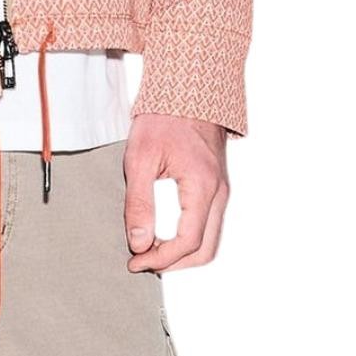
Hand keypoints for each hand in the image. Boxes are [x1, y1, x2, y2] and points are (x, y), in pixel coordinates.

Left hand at [124, 113, 230, 270]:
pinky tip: (163, 232)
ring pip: (210, 240)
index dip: (161, 259)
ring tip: (150, 249)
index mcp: (202, 186)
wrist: (187, 92)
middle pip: (205, 249)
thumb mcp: (140, 159)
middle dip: (173, 263)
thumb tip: (139, 243)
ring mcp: (221, 191)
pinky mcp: (216, 187)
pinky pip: (208, 224)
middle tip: (142, 261)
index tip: (135, 262)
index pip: (188, 242)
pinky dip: (188, 239)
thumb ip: (138, 204)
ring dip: (182, 253)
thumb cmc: (163, 119)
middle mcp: (218, 193)